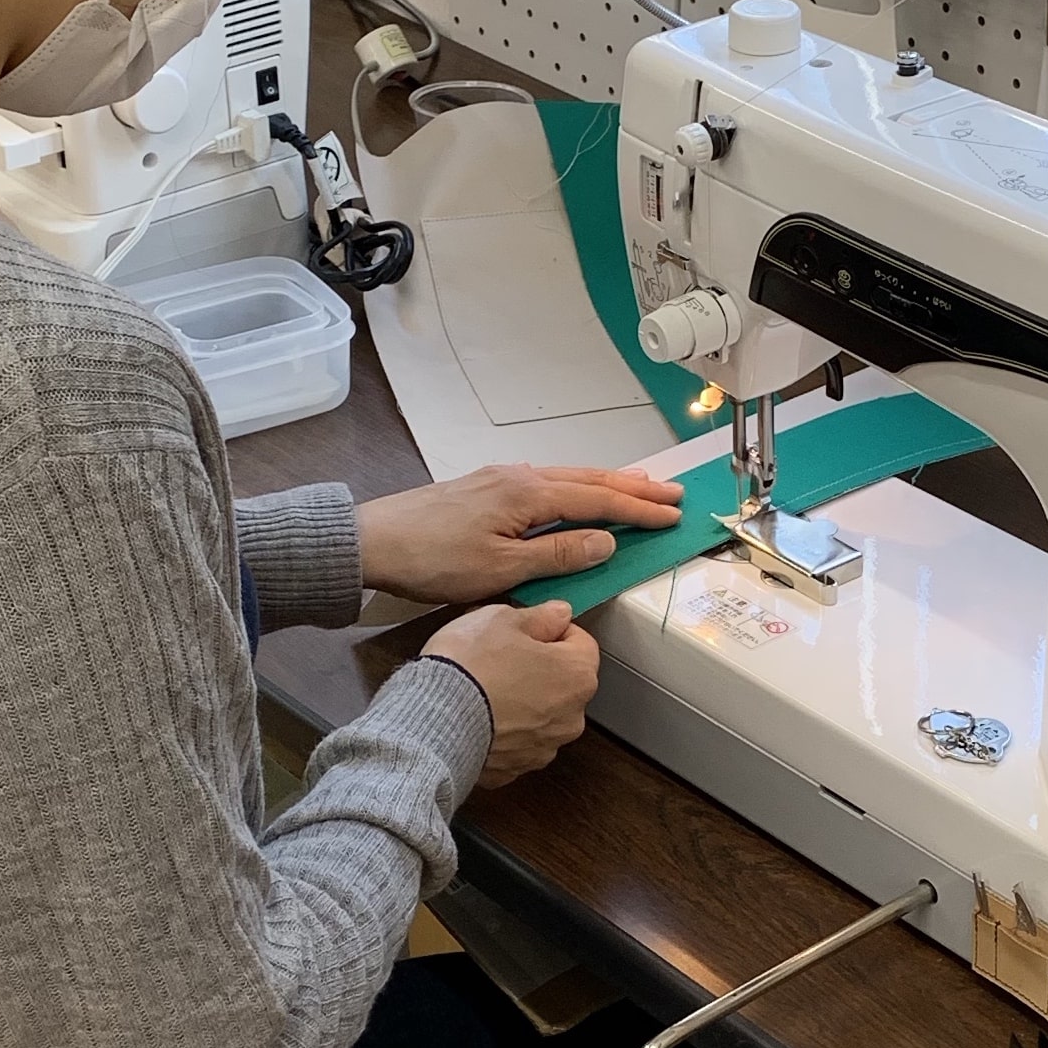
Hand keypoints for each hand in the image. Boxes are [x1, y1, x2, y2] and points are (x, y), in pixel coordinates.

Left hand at [356, 463, 683, 604]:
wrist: (373, 542)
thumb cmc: (434, 560)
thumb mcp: (501, 570)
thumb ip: (557, 554)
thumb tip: (607, 540)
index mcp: (528, 494)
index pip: (597, 500)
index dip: (638, 509)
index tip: (674, 514)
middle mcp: (520, 477)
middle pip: (588, 480)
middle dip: (633, 487)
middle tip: (672, 493)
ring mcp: (500, 478)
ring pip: (568, 477)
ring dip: (607, 483)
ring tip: (639, 486)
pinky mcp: (485, 486)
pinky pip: (547, 481)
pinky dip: (576, 486)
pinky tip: (577, 492)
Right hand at [424, 601, 598, 788]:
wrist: (434, 719)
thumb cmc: (471, 666)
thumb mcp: (503, 619)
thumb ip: (541, 616)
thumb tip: (559, 614)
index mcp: (578, 676)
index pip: (581, 642)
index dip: (551, 630)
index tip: (528, 628)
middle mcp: (571, 718)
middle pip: (563, 681)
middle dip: (538, 666)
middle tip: (501, 653)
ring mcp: (543, 748)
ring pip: (540, 713)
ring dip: (522, 699)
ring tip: (485, 684)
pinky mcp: (515, 769)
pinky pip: (515, 740)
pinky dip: (502, 727)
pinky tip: (477, 712)